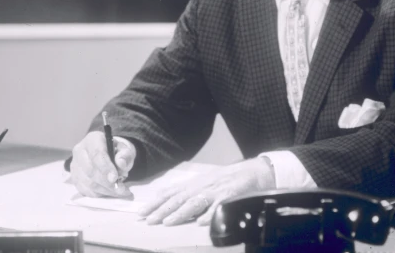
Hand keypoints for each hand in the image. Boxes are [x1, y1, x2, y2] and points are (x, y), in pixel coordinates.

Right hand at [70, 131, 135, 197]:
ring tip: (119, 191)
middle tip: (121, 189)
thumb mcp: (124, 150)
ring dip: (105, 190)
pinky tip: (110, 193)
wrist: (107, 154)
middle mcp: (79, 151)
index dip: (105, 167)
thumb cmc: (115, 152)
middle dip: (107, 183)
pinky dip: (99, 194)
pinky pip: (85, 190)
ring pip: (88, 182)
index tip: (115, 178)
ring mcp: (75, 166)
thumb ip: (125, 155)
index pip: (96, 154)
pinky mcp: (74, 178)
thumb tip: (120, 163)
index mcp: (92, 139)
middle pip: (90, 170)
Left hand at [139, 157, 275, 225]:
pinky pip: (218, 206)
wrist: (253, 171)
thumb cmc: (227, 180)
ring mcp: (215, 191)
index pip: (171, 194)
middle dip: (162, 210)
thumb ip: (189, 194)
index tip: (142, 213)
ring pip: (195, 203)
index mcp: (194, 184)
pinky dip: (210, 214)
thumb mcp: (205, 184)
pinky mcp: (230, 196)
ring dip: (180, 213)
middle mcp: (201, 186)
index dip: (156, 203)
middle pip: (178, 199)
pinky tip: (202, 223)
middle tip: (148, 220)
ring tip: (168, 222)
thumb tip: (170, 204)